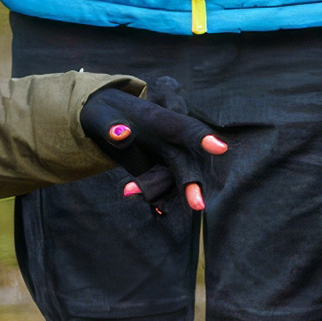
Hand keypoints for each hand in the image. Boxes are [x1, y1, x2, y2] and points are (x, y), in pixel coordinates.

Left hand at [86, 75, 228, 214]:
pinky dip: (154, 198)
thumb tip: (121, 134)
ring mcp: (164, 159)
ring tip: (153, 206)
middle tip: (198, 206)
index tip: (220, 148)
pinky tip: (150, 207)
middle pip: (186, 162)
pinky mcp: (155, 173)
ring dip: (167, 196)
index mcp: (160, 122)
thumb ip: (110, 126)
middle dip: (191, 184)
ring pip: (173, 179)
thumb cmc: (104, 113)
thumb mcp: (101, 115)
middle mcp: (169, 142)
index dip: (203, 138)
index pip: (186, 129)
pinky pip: (159, 188)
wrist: (103, 123)